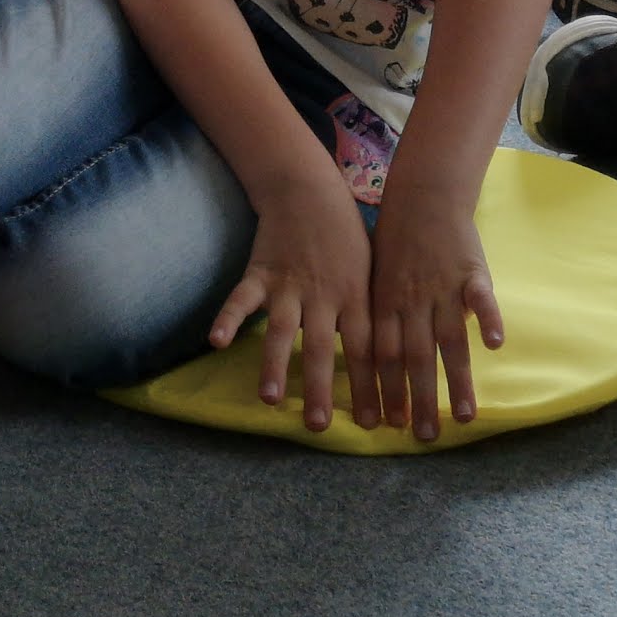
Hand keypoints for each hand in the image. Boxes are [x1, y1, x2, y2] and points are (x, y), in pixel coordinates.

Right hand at [212, 173, 376, 433]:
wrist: (308, 189)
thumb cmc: (346, 235)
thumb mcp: (371, 270)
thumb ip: (375, 311)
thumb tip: (400, 355)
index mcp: (355, 297)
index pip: (366, 350)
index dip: (370, 387)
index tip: (374, 424)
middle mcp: (323, 296)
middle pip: (323, 348)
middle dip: (322, 388)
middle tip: (319, 426)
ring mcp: (289, 285)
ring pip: (282, 330)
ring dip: (276, 365)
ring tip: (271, 399)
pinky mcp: (259, 273)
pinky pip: (241, 299)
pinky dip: (228, 319)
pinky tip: (217, 342)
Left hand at [357, 169, 505, 440]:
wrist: (424, 194)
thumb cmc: (396, 240)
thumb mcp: (376, 278)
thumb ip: (382, 319)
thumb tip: (380, 367)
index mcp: (386, 304)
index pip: (384, 355)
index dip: (387, 390)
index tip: (391, 426)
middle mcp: (413, 301)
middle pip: (417, 357)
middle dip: (420, 400)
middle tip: (425, 437)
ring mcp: (443, 287)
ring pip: (450, 338)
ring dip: (458, 379)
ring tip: (465, 415)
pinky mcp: (471, 271)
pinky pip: (480, 296)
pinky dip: (488, 317)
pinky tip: (495, 343)